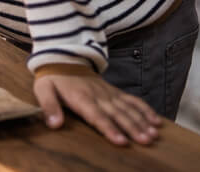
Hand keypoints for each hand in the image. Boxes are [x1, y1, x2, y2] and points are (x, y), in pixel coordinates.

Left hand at [34, 72, 161, 145]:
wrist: (63, 59)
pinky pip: (132, 100)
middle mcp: (99, 96)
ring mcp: (109, 94)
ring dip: (142, 121)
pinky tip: (156, 120)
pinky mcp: (114, 92)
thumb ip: (49, 106)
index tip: (121, 141)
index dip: (109, 128)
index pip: (97, 116)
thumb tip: (54, 124)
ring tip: (153, 134)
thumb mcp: (43, 89)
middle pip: (118, 114)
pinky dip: (145, 109)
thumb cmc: (53, 79)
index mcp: (81, 98)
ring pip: (128, 108)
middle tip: (146, 141)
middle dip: (133, 128)